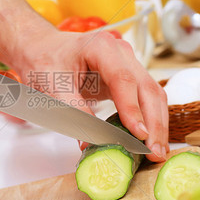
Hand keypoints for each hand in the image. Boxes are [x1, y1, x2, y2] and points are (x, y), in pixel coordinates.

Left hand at [13, 24, 168, 161]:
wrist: (41, 48)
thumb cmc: (44, 61)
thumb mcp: (51, 86)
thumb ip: (73, 112)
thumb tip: (89, 142)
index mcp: (100, 47)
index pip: (123, 79)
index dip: (132, 109)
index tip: (138, 134)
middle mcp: (121, 52)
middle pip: (146, 88)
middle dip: (153, 123)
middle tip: (153, 153)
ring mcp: (128, 64)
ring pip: (152, 94)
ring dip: (158, 124)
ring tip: (157, 152)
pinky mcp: (129, 78)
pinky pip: (146, 99)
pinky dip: (151, 120)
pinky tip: (152, 140)